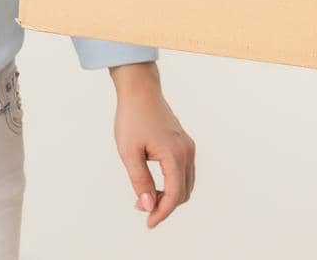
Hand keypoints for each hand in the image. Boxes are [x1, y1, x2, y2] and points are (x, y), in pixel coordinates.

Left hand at [110, 63, 195, 229]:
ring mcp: (188, 146)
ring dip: (169, 195)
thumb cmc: (132, 119)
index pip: (175, 193)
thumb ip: (140, 181)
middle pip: (184, 192)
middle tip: (140, 207)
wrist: (141, 92)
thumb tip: (148, 206)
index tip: (148, 223)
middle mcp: (187, 151)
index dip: (162, 213)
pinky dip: (172, 183)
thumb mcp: (129, 153)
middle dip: (164, 205)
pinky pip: (184, 172)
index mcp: (174, 153)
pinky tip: (153, 183)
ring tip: (144, 196)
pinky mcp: (185, 144)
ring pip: (186, 183)